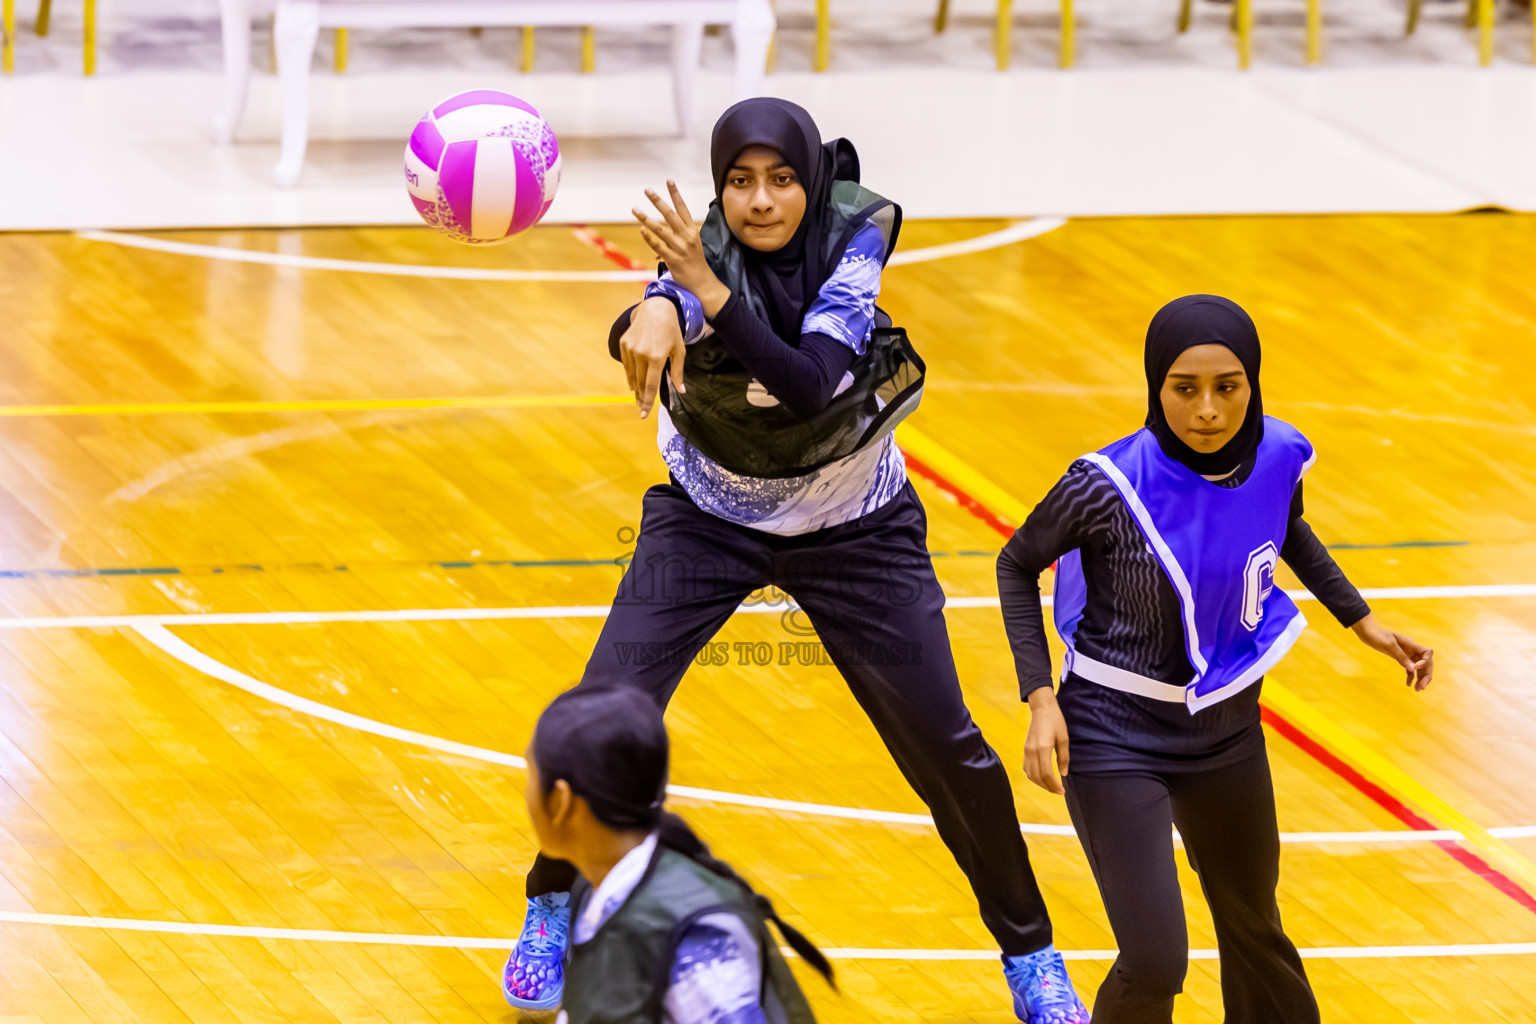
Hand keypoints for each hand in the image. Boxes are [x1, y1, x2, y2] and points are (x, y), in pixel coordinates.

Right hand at [620, 297, 685, 419]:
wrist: (655, 309)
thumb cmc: (671, 331)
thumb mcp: (679, 351)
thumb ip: (678, 372)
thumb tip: (681, 391)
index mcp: (657, 357)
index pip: (650, 386)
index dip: (647, 402)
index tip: (644, 414)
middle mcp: (641, 353)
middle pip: (640, 383)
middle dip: (641, 397)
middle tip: (642, 409)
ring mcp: (630, 348)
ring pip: (631, 375)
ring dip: (635, 388)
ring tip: (638, 398)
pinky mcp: (624, 344)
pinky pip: (626, 365)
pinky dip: (630, 375)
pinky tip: (633, 384)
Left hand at [632, 182, 729, 315]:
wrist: (702, 283)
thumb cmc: (695, 262)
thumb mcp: (693, 243)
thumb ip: (681, 232)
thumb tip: (665, 224)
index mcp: (692, 231)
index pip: (683, 208)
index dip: (675, 194)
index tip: (669, 180)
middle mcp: (686, 237)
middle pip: (670, 214)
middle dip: (658, 200)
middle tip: (647, 189)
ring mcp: (679, 249)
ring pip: (660, 229)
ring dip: (645, 217)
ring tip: (634, 209)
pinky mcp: (672, 260)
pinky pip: (657, 246)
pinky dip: (649, 238)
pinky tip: (641, 230)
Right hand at [1023, 687, 1069, 794]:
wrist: (1042, 708)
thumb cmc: (1055, 721)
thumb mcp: (1064, 739)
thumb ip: (1063, 758)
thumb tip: (1063, 775)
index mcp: (1043, 748)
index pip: (1047, 774)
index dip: (1054, 786)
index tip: (1062, 791)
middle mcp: (1032, 751)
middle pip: (1037, 777)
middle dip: (1048, 787)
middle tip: (1058, 791)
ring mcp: (1027, 750)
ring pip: (1030, 774)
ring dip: (1040, 783)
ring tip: (1051, 786)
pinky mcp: (1025, 749)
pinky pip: (1026, 768)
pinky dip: (1033, 776)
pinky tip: (1042, 777)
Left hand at [1351, 612, 1433, 690]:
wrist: (1368, 633)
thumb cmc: (1378, 636)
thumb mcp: (1389, 645)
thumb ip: (1401, 656)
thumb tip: (1413, 669)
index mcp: (1412, 644)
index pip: (1428, 653)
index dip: (1425, 662)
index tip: (1415, 667)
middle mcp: (1412, 650)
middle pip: (1426, 663)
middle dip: (1426, 675)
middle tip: (1422, 687)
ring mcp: (1407, 654)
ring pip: (1419, 668)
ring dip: (1420, 678)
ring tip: (1418, 689)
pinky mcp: (1401, 658)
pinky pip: (1409, 669)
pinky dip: (1411, 677)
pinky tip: (1409, 685)